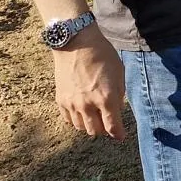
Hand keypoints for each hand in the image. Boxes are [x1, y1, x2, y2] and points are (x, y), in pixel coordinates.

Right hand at [53, 24, 126, 139]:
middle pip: (95, 131)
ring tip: (95, 116)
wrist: (76, 43)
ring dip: (90, 125)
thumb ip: (118, 94)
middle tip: (108, 122)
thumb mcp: (119, 72)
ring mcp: (72, 104)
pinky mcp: (60, 101)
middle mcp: (87, 105)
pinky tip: (81, 112)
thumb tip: (116, 110)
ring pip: (81, 128)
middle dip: (104, 129)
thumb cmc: (102, 54)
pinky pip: (68, 120)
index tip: (121, 136)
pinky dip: (76, 120)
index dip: (118, 134)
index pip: (112, 126)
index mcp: (106, 98)